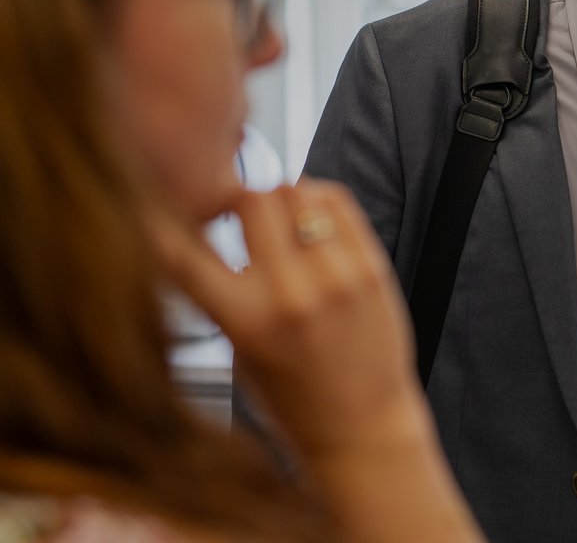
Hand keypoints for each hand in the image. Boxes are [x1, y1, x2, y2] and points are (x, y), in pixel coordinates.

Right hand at [153, 179, 422, 459]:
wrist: (360, 426)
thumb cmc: (291, 396)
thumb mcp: (238, 351)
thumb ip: (224, 294)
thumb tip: (204, 229)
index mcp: (245, 321)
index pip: (186, 254)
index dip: (165, 225)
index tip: (163, 213)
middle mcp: (290, 293)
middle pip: (252, 200)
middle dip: (238, 201)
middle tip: (237, 213)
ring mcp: (336, 277)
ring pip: (297, 192)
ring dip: (280, 198)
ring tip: (279, 219)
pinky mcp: (372, 268)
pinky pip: (339, 203)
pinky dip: (317, 199)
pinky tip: (311, 217)